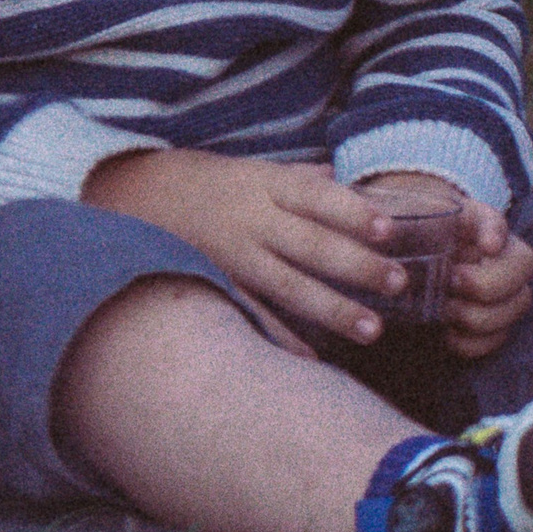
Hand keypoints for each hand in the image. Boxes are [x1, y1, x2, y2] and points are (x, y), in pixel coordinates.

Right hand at [84, 148, 406, 348]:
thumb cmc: (208, 182)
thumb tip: (349, 181)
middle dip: (356, 265)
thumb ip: (303, 180)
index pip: (317, 196)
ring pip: (288, 287)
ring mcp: (232, 257)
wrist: (132, 195)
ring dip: (332, 310)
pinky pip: (252, 315)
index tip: (388, 228)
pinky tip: (313, 362)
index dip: (352, 212)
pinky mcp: (215, 285)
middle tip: (400, 283)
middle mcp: (251, 220)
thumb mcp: (255, 169)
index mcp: (267, 185)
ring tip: (373, 330)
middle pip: (311, 244)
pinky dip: (280, 339)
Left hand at [358, 171, 532, 358]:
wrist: (397, 258)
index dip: (498, 231)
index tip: (487, 246)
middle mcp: (495, 251)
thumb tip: (382, 231)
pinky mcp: (489, 318)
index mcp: (472, 220)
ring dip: (483, 315)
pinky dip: (476, 341)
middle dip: (490, 282)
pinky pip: (501, 336)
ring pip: (519, 301)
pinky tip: (448, 335)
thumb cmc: (395, 236)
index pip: (497, 218)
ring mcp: (498, 285)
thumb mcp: (390, 222)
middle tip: (452, 285)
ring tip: (447, 312)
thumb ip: (390, 224)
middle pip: (524, 263)